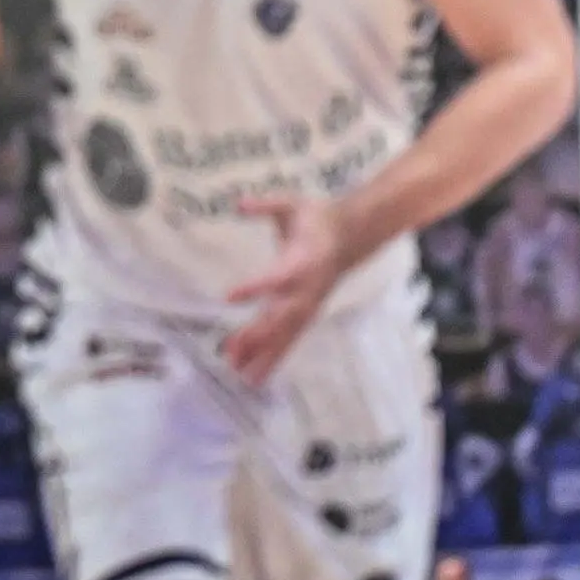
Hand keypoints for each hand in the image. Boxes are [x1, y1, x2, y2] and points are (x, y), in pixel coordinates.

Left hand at [223, 194, 348, 385]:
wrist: (351, 234)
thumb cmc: (316, 218)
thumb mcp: (291, 204)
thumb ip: (266, 205)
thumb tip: (239, 203)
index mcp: (303, 261)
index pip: (278, 278)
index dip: (256, 287)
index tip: (229, 296)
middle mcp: (306, 289)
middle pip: (281, 316)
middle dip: (256, 335)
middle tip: (230, 352)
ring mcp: (308, 304)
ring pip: (286, 334)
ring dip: (264, 355)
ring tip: (240, 376)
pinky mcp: (307, 313)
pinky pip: (291, 339)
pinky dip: (274, 358)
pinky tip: (256, 376)